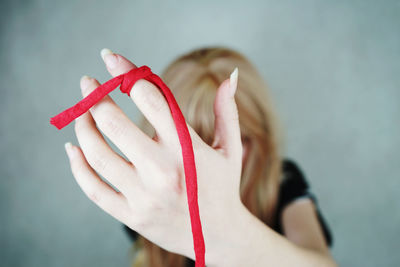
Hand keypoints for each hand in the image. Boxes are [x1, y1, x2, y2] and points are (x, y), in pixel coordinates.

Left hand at [64, 49, 244, 262]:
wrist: (218, 236)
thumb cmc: (223, 187)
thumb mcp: (230, 148)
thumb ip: (227, 110)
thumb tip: (229, 75)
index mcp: (187, 148)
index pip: (150, 98)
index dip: (126, 72)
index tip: (110, 58)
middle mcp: (163, 170)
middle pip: (114, 122)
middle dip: (96, 95)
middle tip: (88, 82)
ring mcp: (144, 195)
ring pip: (97, 153)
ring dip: (82, 125)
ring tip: (81, 111)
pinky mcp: (131, 216)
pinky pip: (93, 189)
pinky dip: (77, 166)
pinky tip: (72, 148)